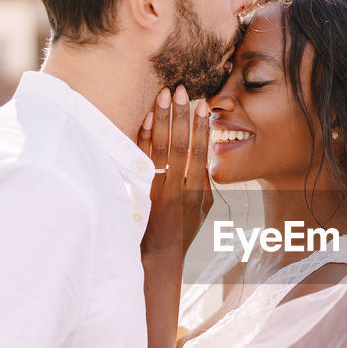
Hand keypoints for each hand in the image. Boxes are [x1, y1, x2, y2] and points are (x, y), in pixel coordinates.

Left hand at [137, 85, 213, 257]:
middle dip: (182, 115)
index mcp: (198, 193)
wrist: (158, 258)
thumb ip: (204, 184)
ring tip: (164, 94)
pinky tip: (147, 118)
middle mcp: (179, 190)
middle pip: (182, 145)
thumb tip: (205, 158)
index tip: (202, 104)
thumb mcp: (202, 211)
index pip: (201, 153)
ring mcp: (158, 191)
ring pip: (162, 149)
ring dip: (163, 119)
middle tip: (181, 89)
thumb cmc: (183, 232)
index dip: (202, 127)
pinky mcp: (140, 193)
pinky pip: (142, 160)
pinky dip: (144, 138)